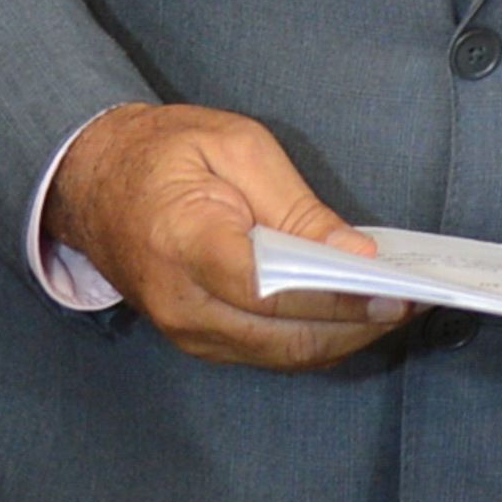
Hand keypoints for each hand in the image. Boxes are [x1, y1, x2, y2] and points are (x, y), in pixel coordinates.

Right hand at [42, 103, 409, 371]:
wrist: (90, 181)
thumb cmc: (164, 152)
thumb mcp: (235, 147)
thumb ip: (295, 205)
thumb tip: (353, 253)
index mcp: (184, 242)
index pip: (271, 289)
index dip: (336, 296)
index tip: (389, 289)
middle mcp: (182, 303)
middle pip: (286, 336)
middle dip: (356, 325)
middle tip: (411, 301)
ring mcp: (186, 331)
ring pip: (283, 354)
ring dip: (343, 337)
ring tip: (393, 307)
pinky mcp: (197, 340)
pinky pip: (268, 352)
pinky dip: (315, 337)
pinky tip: (351, 313)